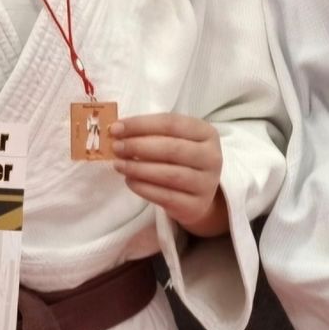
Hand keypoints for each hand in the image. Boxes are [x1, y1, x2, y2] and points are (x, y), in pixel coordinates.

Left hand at [110, 113, 225, 235]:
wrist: (200, 196)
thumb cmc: (182, 161)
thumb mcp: (177, 140)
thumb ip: (152, 133)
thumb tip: (118, 131)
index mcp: (207, 133)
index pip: (172, 123)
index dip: (141, 124)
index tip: (116, 128)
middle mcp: (212, 157)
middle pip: (172, 149)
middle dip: (138, 146)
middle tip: (116, 147)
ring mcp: (206, 184)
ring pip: (169, 174)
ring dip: (138, 168)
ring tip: (118, 165)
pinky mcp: (196, 206)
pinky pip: (166, 197)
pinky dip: (143, 188)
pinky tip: (130, 181)